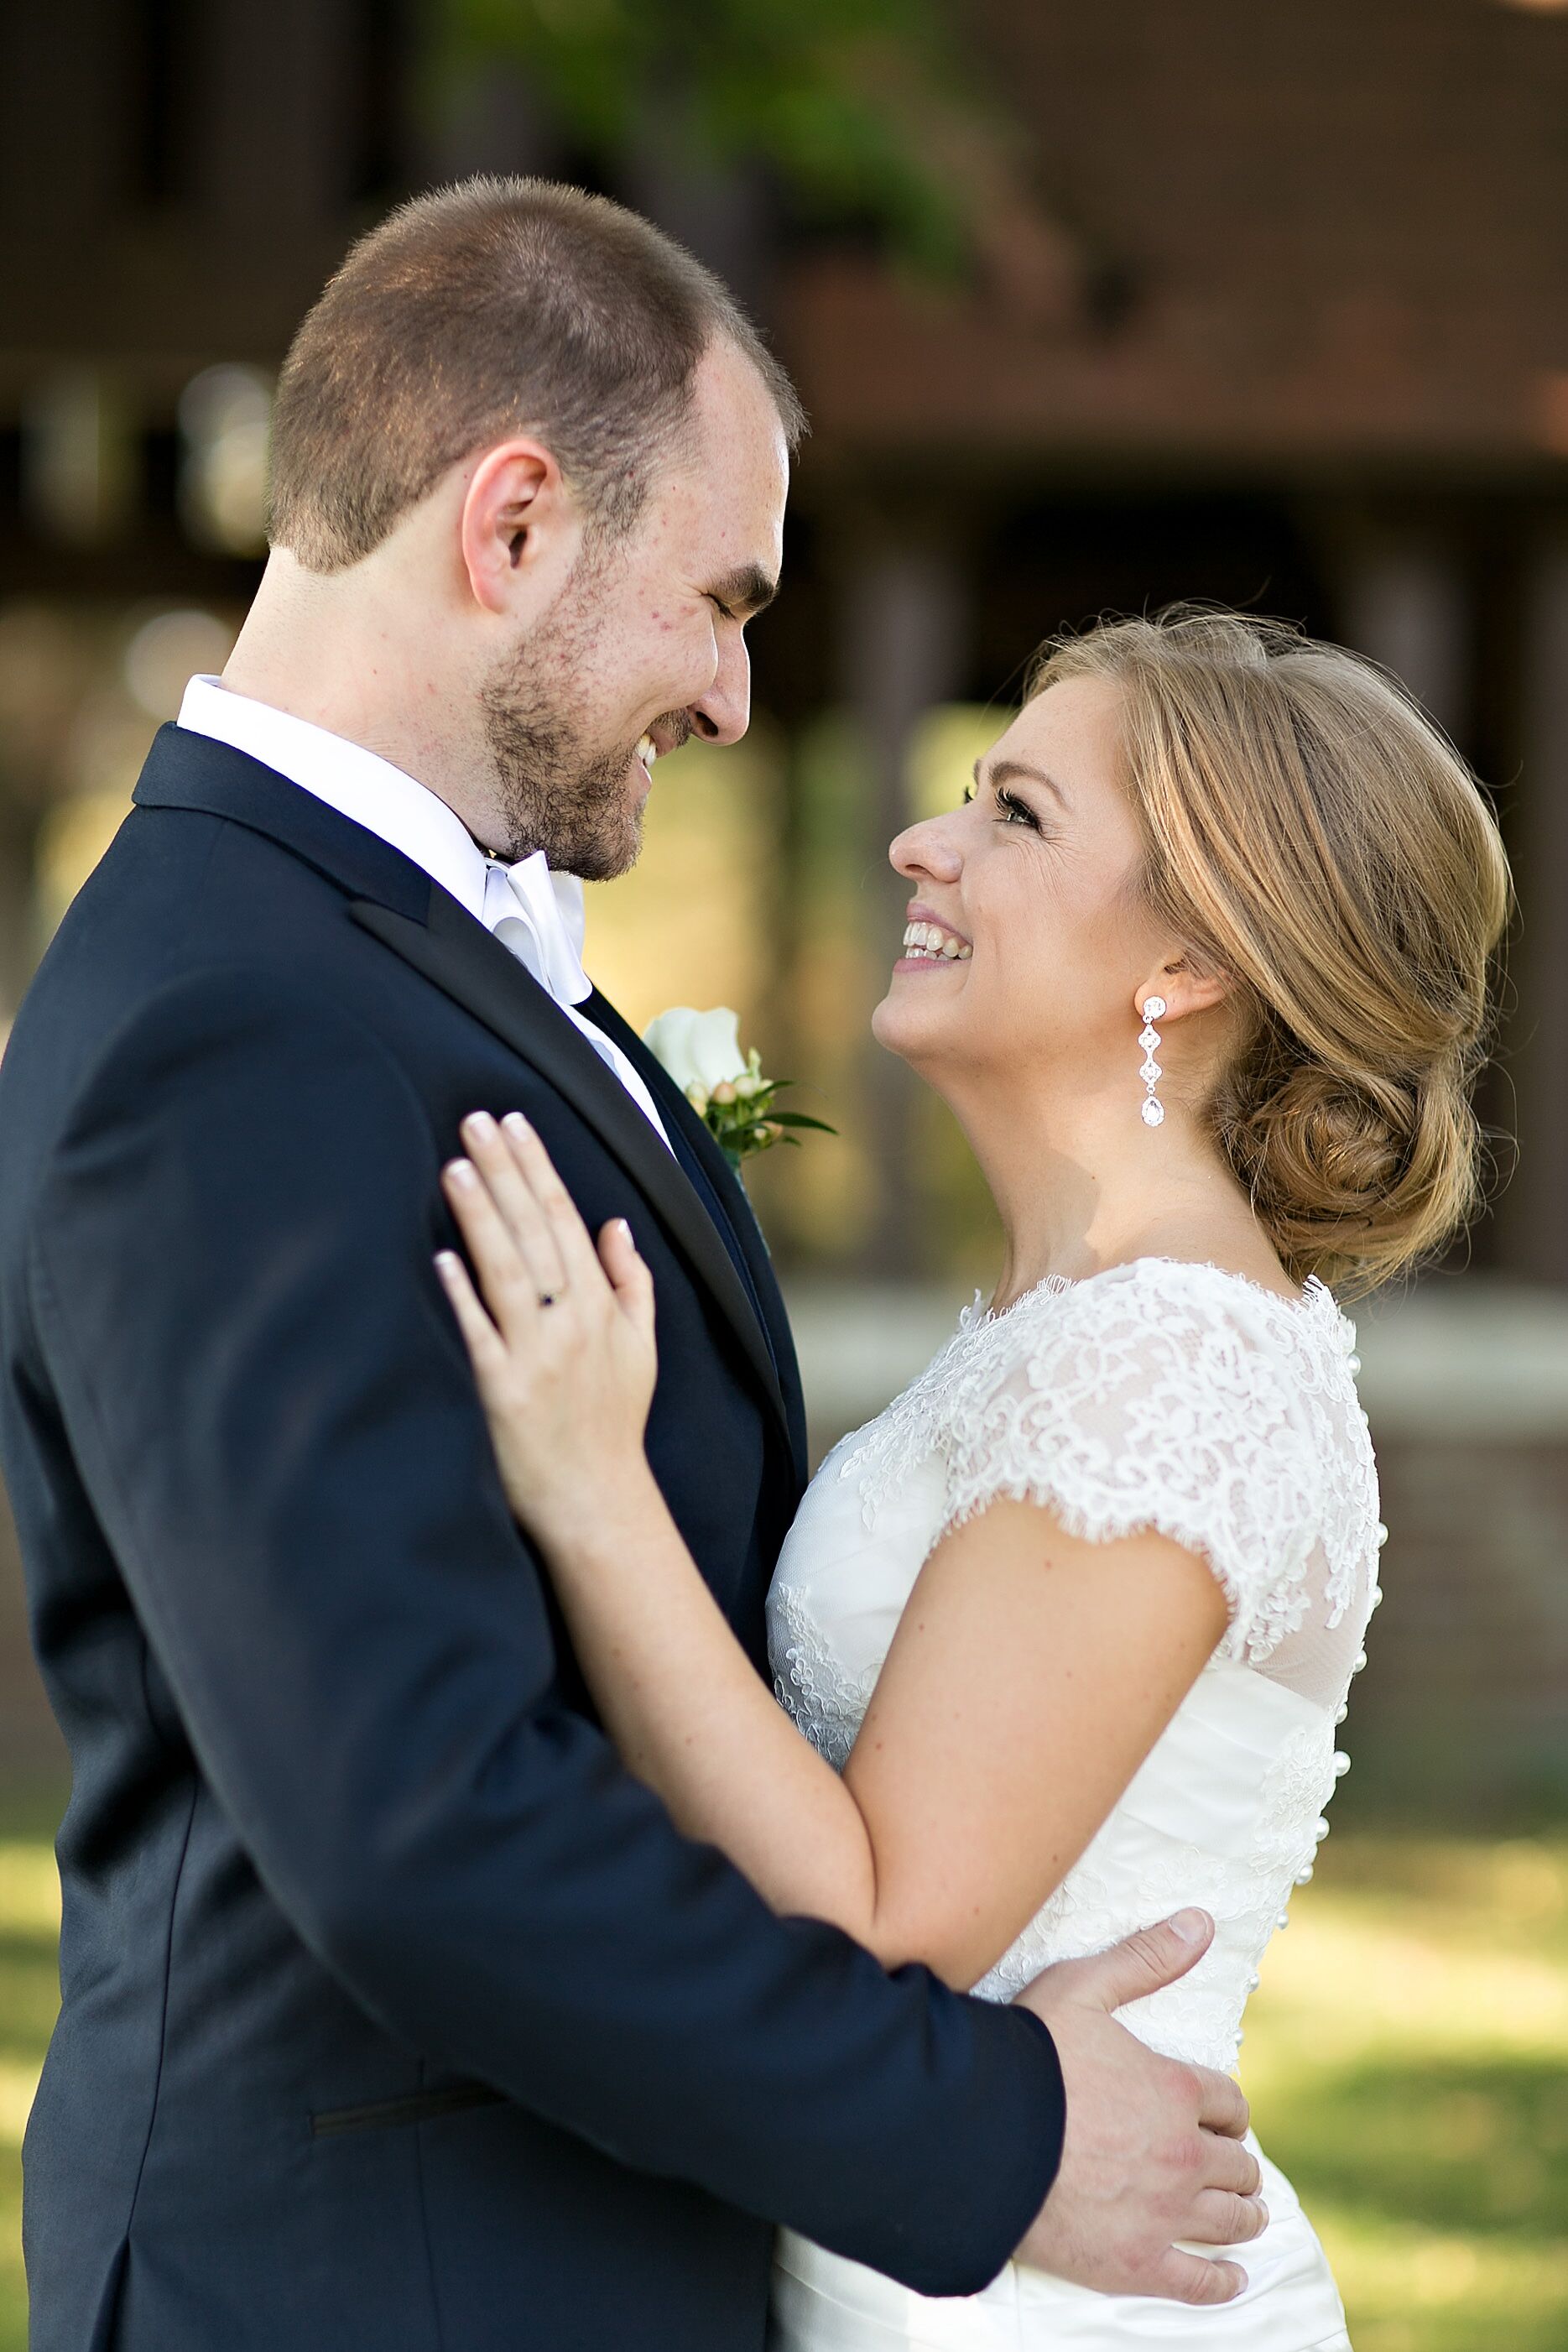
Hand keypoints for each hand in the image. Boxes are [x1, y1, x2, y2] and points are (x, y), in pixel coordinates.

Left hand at [436, 1111, 658, 1542]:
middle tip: (474, 1120)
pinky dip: (462, 1294)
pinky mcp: (503, 1392)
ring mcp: (537, 1356)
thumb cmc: (612, 1424)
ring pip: (508, 1271)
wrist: (597, 1500)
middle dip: (505, 1171)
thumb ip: (632, 1282)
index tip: (515, 1124)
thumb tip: (615, 1225)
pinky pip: (480, 1333)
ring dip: (482, 1215)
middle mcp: (571, 1323)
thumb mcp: (641, 1349)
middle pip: (534, 1232)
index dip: (538, 1168)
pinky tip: (441, 1255)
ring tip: (456, 1165)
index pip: (565, 1220)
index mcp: (600, 1307)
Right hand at [1012, 1909, 1264, 2304]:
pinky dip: (1223, 2280)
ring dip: (1244, 2214)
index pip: (1229, 2103)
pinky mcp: (1137, 2262)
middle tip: (1234, 2167)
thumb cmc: (1028, 2056)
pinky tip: (1232, 2277)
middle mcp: (1182, 2153)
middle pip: (1236, 2164)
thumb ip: (1146, 1957)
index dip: (1229, 2109)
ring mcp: (1163, 2213)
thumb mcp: (1084, 1988)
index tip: (1225, 2117)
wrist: (980, 2134)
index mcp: (1174, 2089)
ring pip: (1229, 2219)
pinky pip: (1199, 2281)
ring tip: (1246, 2214)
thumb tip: (1202, 1921)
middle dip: (1238, 2162)